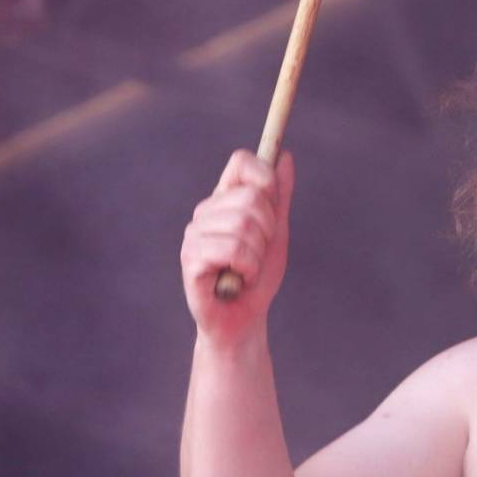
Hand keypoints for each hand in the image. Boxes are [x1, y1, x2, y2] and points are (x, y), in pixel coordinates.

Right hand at [181, 149, 293, 345]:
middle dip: (268, 231)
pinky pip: (232, 250)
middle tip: (257, 253)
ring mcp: (195, 234)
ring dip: (257, 256)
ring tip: (246, 270)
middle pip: (252, 197)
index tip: (273, 206)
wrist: (244, 319)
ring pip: (244, 226)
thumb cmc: (258, 277)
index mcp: (224, 200)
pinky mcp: (191, 259)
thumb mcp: (277, 232)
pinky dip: (247, 270)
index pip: (241, 162)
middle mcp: (205, 212)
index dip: (265, 178)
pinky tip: (237, 280)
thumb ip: (280, 196)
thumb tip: (285, 156)